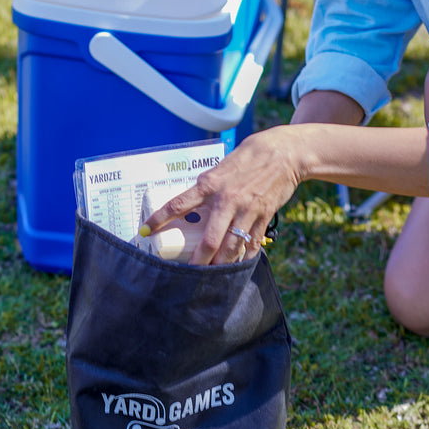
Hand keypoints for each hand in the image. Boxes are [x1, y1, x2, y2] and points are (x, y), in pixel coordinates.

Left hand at [141, 126, 300, 264]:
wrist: (283, 153)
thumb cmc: (249, 158)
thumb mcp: (221, 168)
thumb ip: (208, 188)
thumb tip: (194, 207)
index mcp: (210, 185)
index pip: (178, 205)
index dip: (159, 219)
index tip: (145, 231)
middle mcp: (227, 200)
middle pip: (209, 240)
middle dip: (199, 261)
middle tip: (190, 272)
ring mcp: (247, 211)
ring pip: (232, 247)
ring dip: (222, 264)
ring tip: (215, 275)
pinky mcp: (264, 217)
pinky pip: (252, 243)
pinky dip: (245, 256)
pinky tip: (239, 264)